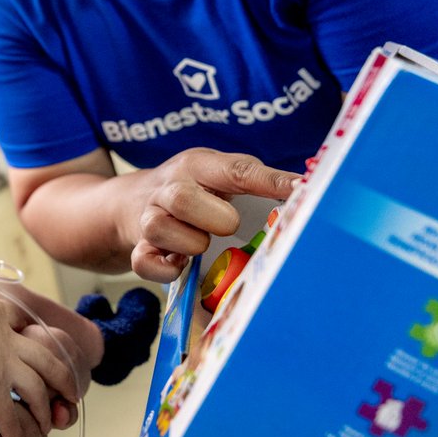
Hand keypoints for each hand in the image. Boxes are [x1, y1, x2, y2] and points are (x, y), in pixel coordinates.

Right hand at [0, 270, 77, 436]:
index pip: (19, 326)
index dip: (29, 337)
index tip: (31, 341)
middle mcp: (8, 340)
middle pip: (45, 360)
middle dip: (61, 376)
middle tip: (72, 387)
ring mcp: (4, 364)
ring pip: (36, 390)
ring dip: (42, 409)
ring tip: (47, 422)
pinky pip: (8, 415)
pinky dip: (14, 432)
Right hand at [131, 148, 295, 281]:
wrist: (133, 200)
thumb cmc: (193, 189)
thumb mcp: (218, 173)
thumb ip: (256, 180)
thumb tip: (304, 190)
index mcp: (197, 166)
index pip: (235, 170)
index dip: (268, 182)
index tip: (299, 190)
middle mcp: (168, 189)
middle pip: (182, 199)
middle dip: (215, 219)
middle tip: (228, 226)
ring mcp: (148, 218)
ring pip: (159, 228)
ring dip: (189, 244)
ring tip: (201, 243)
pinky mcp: (138, 248)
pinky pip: (144, 262)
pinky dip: (166, 270)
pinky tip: (180, 265)